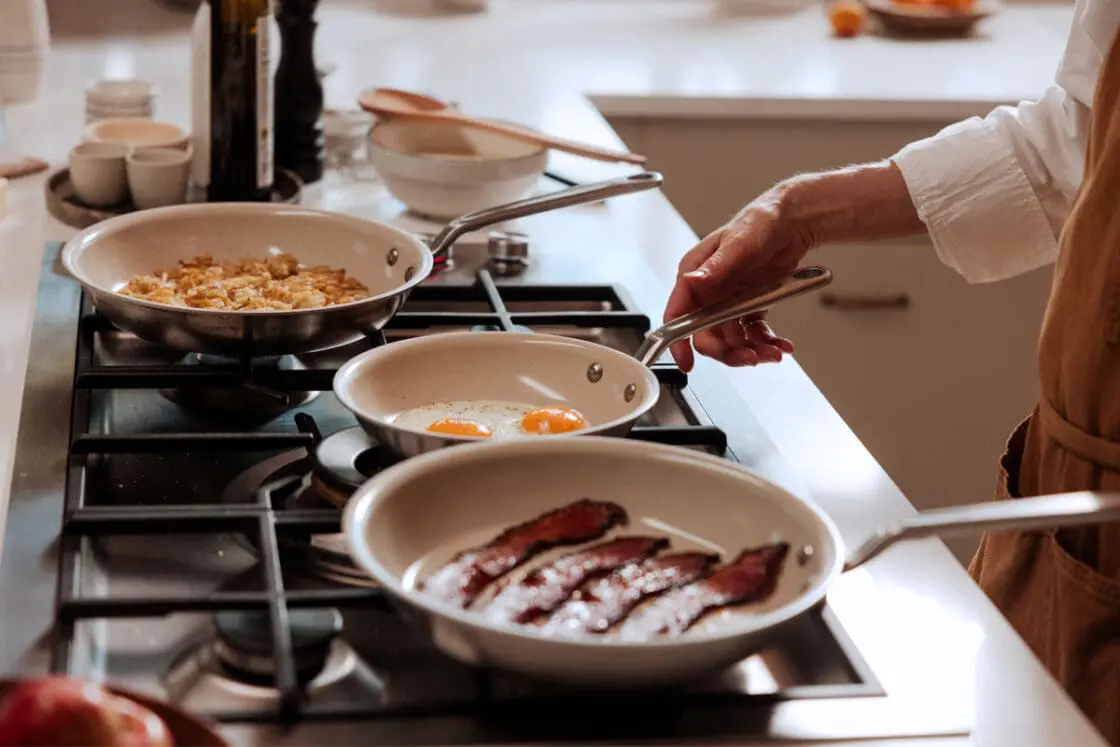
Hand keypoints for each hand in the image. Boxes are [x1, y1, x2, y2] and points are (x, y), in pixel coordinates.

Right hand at [664, 185, 814, 371]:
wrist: (794, 219)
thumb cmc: (761, 221)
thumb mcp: (738, 243)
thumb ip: (715, 266)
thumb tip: (693, 281)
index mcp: (695, 276)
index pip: (678, 315)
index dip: (678, 341)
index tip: (686, 361)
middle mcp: (709, 292)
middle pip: (707, 335)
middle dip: (728, 352)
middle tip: (750, 357)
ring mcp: (729, 301)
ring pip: (731, 340)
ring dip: (752, 351)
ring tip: (772, 352)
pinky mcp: (749, 305)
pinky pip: (752, 333)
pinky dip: (766, 342)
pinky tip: (780, 344)